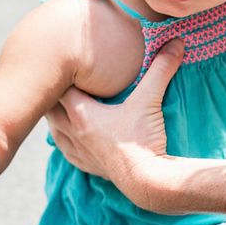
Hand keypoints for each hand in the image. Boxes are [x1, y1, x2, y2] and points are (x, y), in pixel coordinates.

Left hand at [45, 39, 183, 206]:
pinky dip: (65, 140)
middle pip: (49, 109)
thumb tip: (176, 42)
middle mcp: (73, 133)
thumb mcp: (150, 100)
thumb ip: (160, 69)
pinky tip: (72, 137)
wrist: (147, 182)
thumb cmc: (143, 141)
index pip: (59, 87)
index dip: (61, 74)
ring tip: (61, 106)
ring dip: (56, 118)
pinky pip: (66, 151)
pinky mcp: (88, 166)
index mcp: (81, 114)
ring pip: (54, 131)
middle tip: (59, 80)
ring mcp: (78, 152)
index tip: (66, 62)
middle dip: (52, 95)